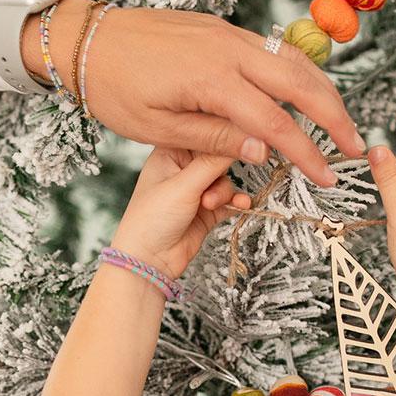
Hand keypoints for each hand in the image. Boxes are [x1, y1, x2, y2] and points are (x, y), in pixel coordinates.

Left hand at [21, 0, 363, 190]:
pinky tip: (305, 92)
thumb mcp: (159, 129)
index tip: (328, 177)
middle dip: (334, 116)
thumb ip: (216, 139)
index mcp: (212, 79)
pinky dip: (297, 72)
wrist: (84, 38)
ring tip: (339, 121)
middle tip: (354, 147)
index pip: (276, 123)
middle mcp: (228, 49)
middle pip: (300, 82)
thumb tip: (266, 151)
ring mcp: (227, 33)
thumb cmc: (112, 88)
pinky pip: (271, 49)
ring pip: (293, 59)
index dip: (307, 153)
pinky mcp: (220, 29)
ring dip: (322, 90)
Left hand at [109, 149, 250, 281]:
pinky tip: (241, 206)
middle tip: (220, 179)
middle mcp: (183, 167)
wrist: (148, 262)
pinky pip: (230, 200)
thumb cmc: (152, 219)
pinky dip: (236, 203)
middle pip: (219, 157)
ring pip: (226, 180)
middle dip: (223, 171)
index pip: (203, 134)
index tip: (246, 138)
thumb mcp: (184, 185)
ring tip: (209, 205)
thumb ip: (215, 161)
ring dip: (224, 193)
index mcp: (170, 151)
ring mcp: (196, 189)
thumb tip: (244, 138)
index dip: (224, 136)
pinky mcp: (207, 210)